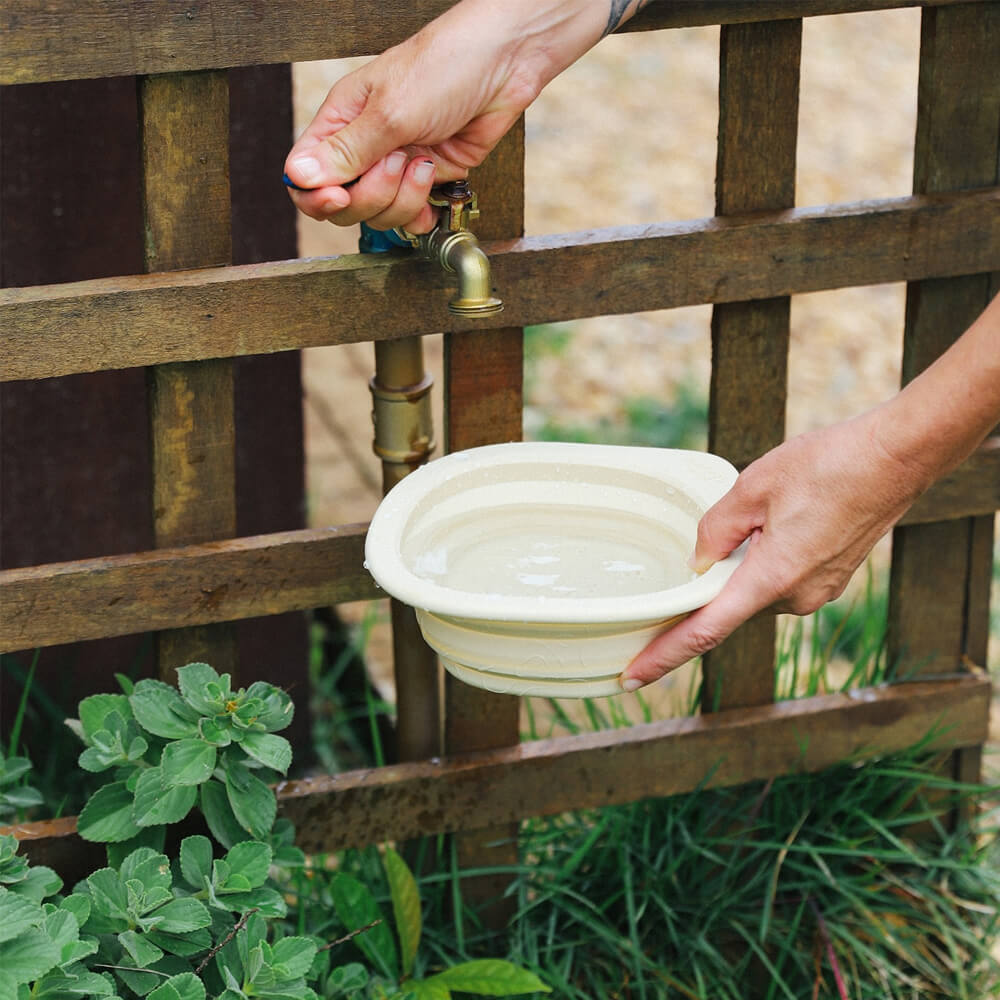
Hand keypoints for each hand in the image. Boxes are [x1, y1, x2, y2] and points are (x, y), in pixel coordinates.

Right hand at [283, 0, 632, 231]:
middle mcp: (364, 148)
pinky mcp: (427, 179)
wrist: (504, 65)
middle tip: (397, 162)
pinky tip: (431, 188)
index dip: (316, 196)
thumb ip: (345, 151)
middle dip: (372, 195)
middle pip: (344, 204)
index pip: (305, 176)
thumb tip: (298, 177)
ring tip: (424, 163)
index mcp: (341, 122)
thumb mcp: (390, 111)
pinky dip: (420, 213)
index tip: (338, 196)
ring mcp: (396, 167)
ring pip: (378, 214)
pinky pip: (410, 216)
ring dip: (403, 199)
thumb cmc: (444, 67)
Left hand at [619, 407, 930, 690]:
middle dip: (715, 575)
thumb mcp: (754, 487)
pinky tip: (778, 520)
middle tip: (722, 531)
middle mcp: (797, 597)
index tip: (631, 677)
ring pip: (755, 587)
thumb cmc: (829, 464)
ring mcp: (818, 592)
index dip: (664, 656)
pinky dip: (764, 559)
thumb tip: (697, 563)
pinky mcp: (829, 581)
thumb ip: (715, 530)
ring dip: (743, 561)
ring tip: (768, 507)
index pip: (705, 631)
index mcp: (773, 578)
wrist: (897, 458)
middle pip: (729, 602)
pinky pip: (779, 579)